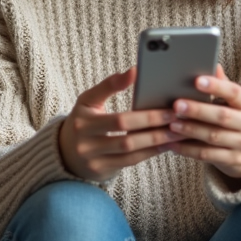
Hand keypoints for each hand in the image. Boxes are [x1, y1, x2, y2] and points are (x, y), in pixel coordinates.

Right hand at [59, 67, 185, 181]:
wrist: (65, 153)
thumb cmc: (84, 121)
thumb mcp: (88, 101)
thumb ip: (110, 85)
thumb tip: (135, 70)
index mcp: (83, 117)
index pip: (111, 109)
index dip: (129, 98)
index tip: (156, 94)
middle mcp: (84, 138)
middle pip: (124, 128)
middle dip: (152, 121)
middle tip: (174, 114)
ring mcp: (92, 157)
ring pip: (129, 147)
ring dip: (155, 139)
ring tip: (175, 130)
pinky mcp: (101, 170)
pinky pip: (130, 161)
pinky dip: (150, 152)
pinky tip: (165, 144)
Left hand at [167, 65, 240, 186]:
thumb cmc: (233, 118)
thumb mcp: (231, 102)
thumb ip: (222, 84)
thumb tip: (213, 64)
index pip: (234, 92)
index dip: (216, 86)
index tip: (197, 81)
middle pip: (222, 116)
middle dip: (198, 110)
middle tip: (176, 105)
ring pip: (213, 136)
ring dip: (190, 129)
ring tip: (171, 124)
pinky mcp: (234, 160)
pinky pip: (207, 154)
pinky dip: (188, 149)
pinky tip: (172, 143)